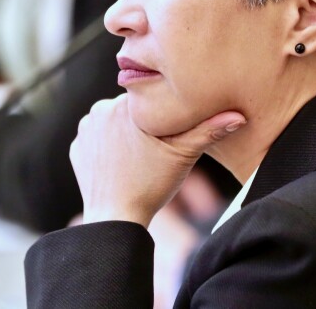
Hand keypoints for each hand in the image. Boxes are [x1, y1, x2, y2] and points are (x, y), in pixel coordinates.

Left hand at [71, 94, 244, 227]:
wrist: (115, 218)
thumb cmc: (151, 186)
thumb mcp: (184, 155)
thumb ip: (208, 131)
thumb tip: (238, 116)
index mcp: (126, 104)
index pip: (148, 97)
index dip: (161, 114)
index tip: (168, 132)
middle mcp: (100, 110)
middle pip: (130, 108)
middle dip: (143, 123)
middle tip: (155, 148)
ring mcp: (85, 129)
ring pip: (113, 122)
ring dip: (124, 133)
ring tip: (138, 157)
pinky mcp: (77, 147)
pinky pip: (96, 138)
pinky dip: (107, 147)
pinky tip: (121, 163)